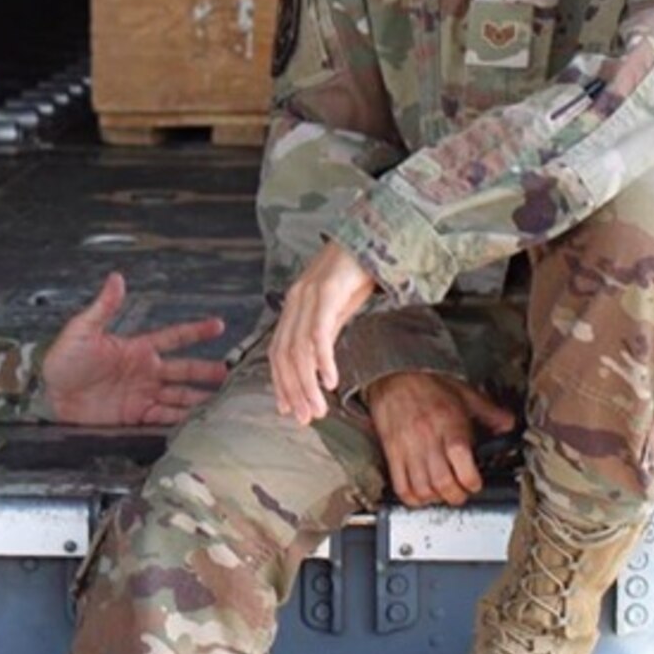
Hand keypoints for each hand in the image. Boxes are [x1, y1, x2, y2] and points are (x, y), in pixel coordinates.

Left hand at [41, 272, 225, 426]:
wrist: (49, 395)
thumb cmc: (63, 360)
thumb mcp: (82, 330)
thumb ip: (104, 307)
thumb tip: (116, 278)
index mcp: (138, 348)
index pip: (175, 337)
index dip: (197, 331)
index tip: (219, 325)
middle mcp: (146, 371)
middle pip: (185, 370)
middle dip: (208, 371)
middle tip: (230, 373)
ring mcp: (143, 394)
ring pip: (180, 395)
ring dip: (199, 397)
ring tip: (221, 400)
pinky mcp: (136, 415)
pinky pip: (164, 416)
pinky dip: (181, 418)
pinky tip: (196, 420)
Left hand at [269, 240, 375, 423]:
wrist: (374, 234)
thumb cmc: (358, 272)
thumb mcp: (338, 307)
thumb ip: (325, 333)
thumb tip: (319, 366)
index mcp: (294, 305)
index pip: (279, 351)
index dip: (281, 383)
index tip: (287, 410)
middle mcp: (295, 301)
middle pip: (285, 355)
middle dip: (293, 391)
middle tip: (304, 418)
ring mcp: (310, 296)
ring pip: (300, 350)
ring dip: (308, 384)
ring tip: (318, 409)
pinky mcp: (328, 292)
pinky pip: (320, 333)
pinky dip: (323, 360)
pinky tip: (330, 381)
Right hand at [366, 370, 514, 507]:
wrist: (395, 376)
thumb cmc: (430, 386)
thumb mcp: (466, 395)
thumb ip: (490, 413)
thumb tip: (509, 426)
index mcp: (450, 426)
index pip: (462, 463)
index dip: (472, 481)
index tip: (476, 483)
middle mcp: (428, 439)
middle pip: (442, 482)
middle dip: (456, 495)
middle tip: (462, 492)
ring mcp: (408, 449)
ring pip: (422, 488)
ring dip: (436, 498)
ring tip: (443, 493)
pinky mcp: (392, 454)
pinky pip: (401, 486)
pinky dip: (413, 498)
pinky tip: (422, 494)